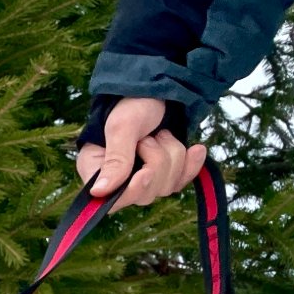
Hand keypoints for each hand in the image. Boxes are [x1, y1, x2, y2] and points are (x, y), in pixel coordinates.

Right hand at [74, 96, 206, 207]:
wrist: (156, 92)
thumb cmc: (131, 106)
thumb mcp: (122, 128)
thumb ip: (115, 160)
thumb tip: (98, 192)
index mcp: (96, 173)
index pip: (112, 201)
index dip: (132, 190)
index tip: (145, 172)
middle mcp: (118, 183)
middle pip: (145, 194)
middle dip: (156, 161)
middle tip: (150, 137)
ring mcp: (144, 180)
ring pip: (166, 186)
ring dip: (172, 155)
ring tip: (162, 134)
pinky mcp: (165, 175)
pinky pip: (182, 181)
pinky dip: (192, 164)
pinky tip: (196, 149)